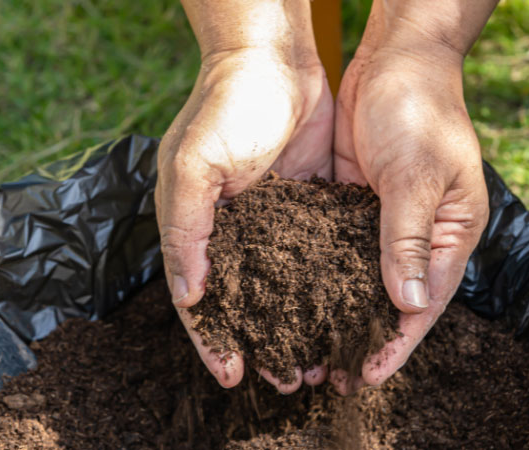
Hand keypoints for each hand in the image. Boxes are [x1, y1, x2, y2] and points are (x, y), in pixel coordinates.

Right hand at [156, 4, 332, 392]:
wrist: (274, 60)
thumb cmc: (226, 107)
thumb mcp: (195, 165)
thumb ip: (188, 228)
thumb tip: (189, 293)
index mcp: (195, 226)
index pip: (199, 298)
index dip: (213, 339)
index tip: (233, 375)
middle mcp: (231, 231)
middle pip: (244, 302)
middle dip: (262, 341)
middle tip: (289, 377)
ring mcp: (269, 221)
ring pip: (281, 286)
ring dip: (296, 322)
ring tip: (319, 357)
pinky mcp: (303, 206)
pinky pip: (312, 255)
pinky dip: (322, 285)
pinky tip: (341, 309)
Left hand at [333, 8, 490, 393]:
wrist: (397, 57)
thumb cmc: (421, 108)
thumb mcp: (417, 175)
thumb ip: (409, 238)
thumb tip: (408, 305)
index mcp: (451, 232)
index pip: (425, 303)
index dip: (396, 342)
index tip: (366, 376)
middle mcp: (422, 233)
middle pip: (393, 299)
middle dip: (364, 337)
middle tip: (329, 374)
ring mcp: (387, 219)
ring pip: (363, 278)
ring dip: (339, 311)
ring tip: (307, 346)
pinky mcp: (356, 202)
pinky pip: (340, 246)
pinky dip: (322, 273)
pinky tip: (295, 295)